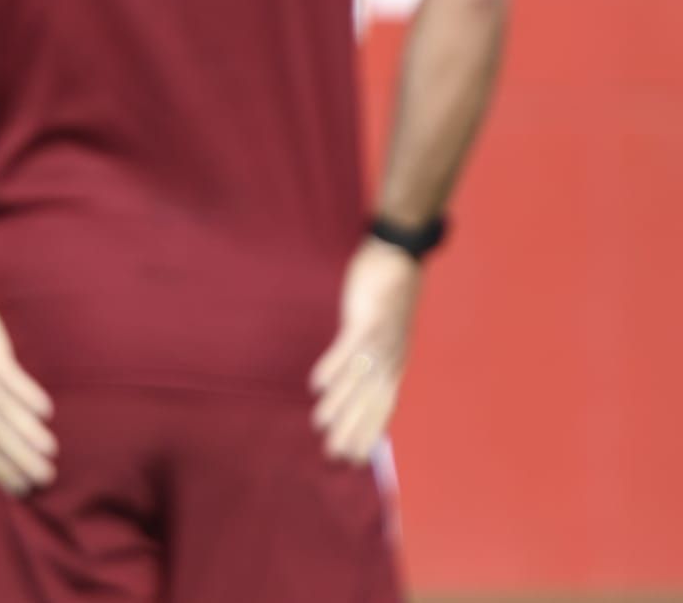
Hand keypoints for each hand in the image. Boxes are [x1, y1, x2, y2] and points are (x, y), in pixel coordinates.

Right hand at [312, 236, 422, 462]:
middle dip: (353, 430)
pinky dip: (334, 367)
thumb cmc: (387, 293)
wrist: (398, 257)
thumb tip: (353, 381)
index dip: (368, 434)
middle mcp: (391, 358)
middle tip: (334, 455)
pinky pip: (348, 348)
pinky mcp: (366, 319)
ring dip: (339, 405)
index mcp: (395, 364)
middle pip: (370, 402)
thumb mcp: (382, 331)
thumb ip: (370, 356)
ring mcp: (380, 340)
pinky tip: (317, 384)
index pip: (383, 408)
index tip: (353, 460)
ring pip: (358, 381)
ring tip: (319, 425)